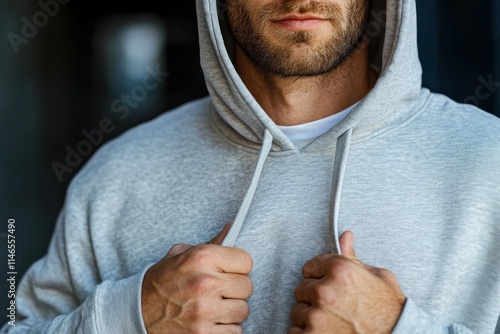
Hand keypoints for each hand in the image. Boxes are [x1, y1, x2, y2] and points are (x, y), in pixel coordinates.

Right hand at [142, 223, 252, 333]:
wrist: (136, 312)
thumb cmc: (161, 281)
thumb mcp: (181, 254)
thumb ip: (211, 243)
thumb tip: (232, 227)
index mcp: (201, 258)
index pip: (246, 261)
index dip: (238, 267)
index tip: (229, 271)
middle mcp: (205, 283)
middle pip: (247, 286)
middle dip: (235, 288)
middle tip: (219, 290)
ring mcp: (205, 312)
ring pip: (243, 310)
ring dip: (231, 310)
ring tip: (214, 306)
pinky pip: (235, 331)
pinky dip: (225, 328)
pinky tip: (210, 321)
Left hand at [289, 231, 405, 333]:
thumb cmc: (390, 310)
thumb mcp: (377, 276)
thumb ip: (353, 257)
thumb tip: (345, 236)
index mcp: (339, 270)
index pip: (309, 267)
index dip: (319, 277)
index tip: (327, 285)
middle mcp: (325, 290)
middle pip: (301, 289)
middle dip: (313, 297)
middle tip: (333, 307)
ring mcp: (317, 316)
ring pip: (297, 312)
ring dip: (310, 317)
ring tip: (331, 322)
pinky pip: (295, 332)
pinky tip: (324, 333)